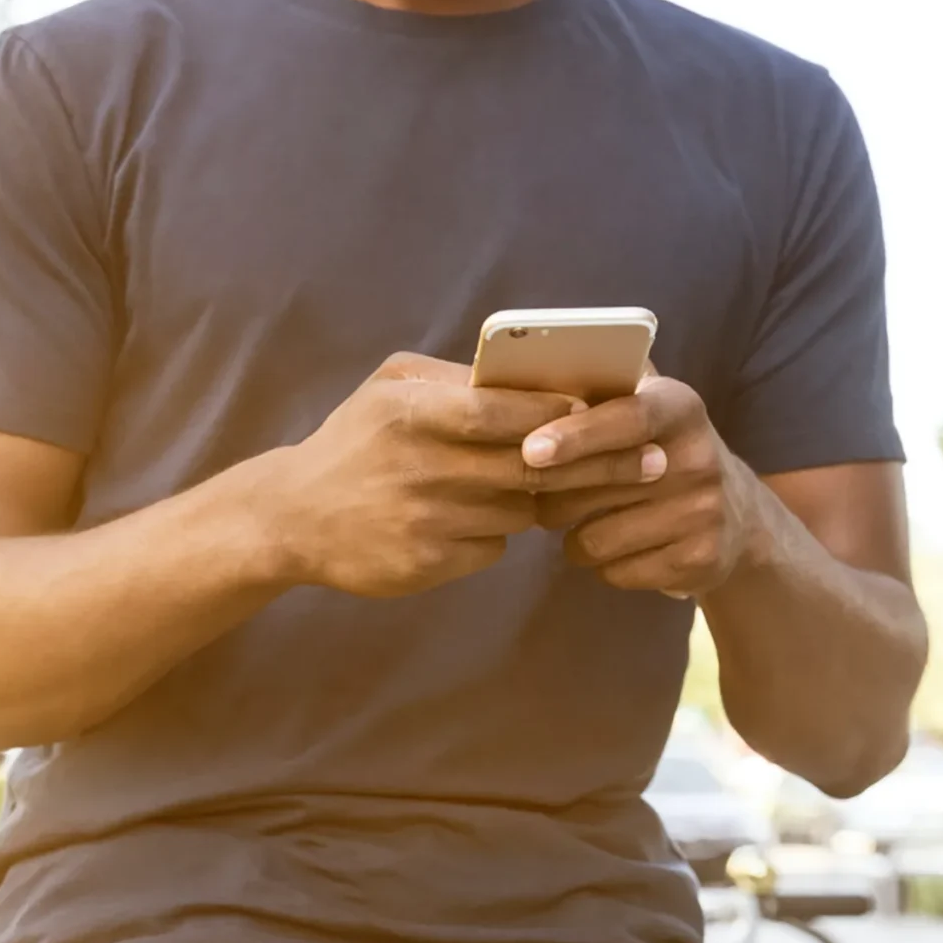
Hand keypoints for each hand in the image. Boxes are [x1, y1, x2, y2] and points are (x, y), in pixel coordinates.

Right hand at [260, 353, 663, 597]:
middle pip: (532, 468)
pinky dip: (496, 533)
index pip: (508, 412)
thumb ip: (456, 380)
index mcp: (413, 413)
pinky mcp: (426, 565)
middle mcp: (420, 467)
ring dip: (542, 500)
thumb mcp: (390, 389)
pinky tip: (476, 520)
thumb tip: (536, 377)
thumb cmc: (353, 441)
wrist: (291, 518)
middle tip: (651, 462)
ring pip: (520, 511)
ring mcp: (424, 521)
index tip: (614, 413)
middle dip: (599, 465)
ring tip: (563, 487)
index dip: (565, 415)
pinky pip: (492, 547)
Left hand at [523, 375, 770, 597]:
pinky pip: (614, 572)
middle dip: (550, 493)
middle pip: (594, 487)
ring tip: (585, 521)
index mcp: (680, 408)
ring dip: (573, 536)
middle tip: (536, 490)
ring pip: (594, 539)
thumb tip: (527, 372)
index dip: (575, 435)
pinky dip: (602, 565)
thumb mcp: (649, 409)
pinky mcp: (699, 561)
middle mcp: (699, 458)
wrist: (738, 516)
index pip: (626, 418)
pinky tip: (619, 547)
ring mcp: (703, 513)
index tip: (530, 450)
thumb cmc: (664, 452)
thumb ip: (602, 389)